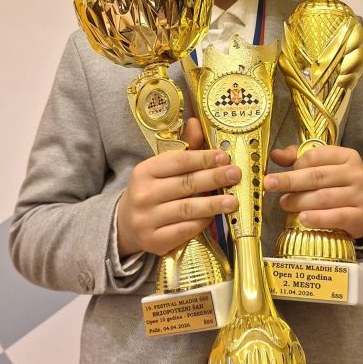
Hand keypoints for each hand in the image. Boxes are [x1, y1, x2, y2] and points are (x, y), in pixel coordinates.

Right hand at [117, 117, 240, 256]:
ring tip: (233, 201)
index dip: (203, 158)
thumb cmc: (152, 191)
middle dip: (213, 178)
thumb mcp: (162, 168)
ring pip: (186, 209)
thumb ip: (184, 149)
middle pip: (185, 184)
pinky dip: (202, 223)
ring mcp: (147, 219)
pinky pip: (184, 230)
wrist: (126, 224)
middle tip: (236, 175)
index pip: (177, 162)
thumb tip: (196, 122)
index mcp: (144, 171)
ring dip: (213, 204)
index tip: (224, 156)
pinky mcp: (154, 240)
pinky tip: (215, 217)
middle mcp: (143, 194)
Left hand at [264, 143, 362, 240]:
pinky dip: (317, 218)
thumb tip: (275, 154)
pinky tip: (302, 219)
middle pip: (317, 176)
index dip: (296, 164)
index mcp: (346, 156)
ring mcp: (360, 195)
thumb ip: (298, 158)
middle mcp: (356, 174)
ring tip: (284, 204)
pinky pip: (336, 217)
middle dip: (290, 181)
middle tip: (269, 185)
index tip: (283, 173)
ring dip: (300, 201)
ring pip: (324, 197)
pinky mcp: (360, 216)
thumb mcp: (321, 167)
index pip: (316, 155)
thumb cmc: (336, 186)